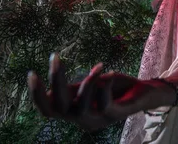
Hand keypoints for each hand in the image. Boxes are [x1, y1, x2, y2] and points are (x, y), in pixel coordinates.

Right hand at [28, 54, 162, 131]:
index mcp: (73, 112)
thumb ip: (73, 88)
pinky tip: (109, 74)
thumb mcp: (91, 85)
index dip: (37, 95)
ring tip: (98, 67)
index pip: (48, 110)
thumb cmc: (116, 87)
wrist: (146, 93)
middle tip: (55, 57)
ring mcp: (99, 119)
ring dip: (87, 82)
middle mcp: (83, 119)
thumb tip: (49, 86)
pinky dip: (105, 88)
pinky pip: (105, 105)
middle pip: (59, 107)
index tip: (31, 73)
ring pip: (81, 107)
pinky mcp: (116, 116)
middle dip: (55, 81)